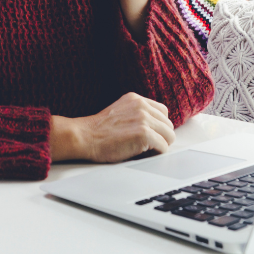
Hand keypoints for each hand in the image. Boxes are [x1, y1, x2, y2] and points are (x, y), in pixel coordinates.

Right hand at [50, 93, 175, 162]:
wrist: (84, 137)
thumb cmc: (99, 131)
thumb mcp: (120, 112)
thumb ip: (136, 113)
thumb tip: (156, 127)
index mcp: (136, 99)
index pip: (162, 111)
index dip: (158, 126)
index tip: (149, 135)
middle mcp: (142, 106)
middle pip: (168, 124)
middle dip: (160, 136)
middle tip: (146, 146)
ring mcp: (143, 119)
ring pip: (169, 136)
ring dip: (159, 145)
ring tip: (144, 150)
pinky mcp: (144, 134)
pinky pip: (163, 147)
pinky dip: (156, 153)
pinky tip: (142, 153)